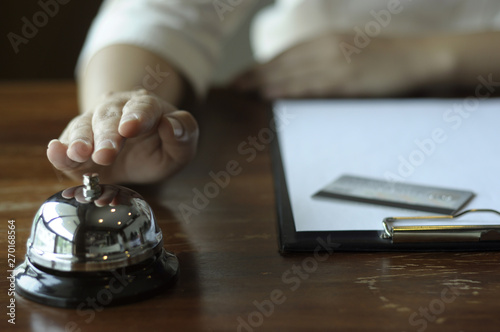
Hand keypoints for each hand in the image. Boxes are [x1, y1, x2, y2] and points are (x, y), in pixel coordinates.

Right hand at [47, 89, 197, 183]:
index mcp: (146, 106)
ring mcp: (93, 123)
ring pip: (84, 126)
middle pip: (109, 117)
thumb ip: (184, 133)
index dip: (137, 117)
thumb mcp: (182, 145)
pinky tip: (55, 151)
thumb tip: (171, 125)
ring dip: (81, 140)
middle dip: (107, 135)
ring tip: (79, 153)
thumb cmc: (162, 146)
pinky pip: (66, 144)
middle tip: (107, 153)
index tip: (131, 128)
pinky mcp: (76, 142)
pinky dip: (60, 149)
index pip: (143, 107)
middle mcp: (116, 109)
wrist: (138, 150)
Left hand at [233, 32, 452, 97]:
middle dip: (254, 75)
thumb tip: (300, 75)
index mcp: (328, 38)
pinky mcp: (347, 79)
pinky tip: (270, 96)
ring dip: (264, 83)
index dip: (261, 65)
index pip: (286, 53)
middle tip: (232, 87)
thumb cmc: (386, 58)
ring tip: (242, 93)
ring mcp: (337, 61)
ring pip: (292, 73)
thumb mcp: (352, 50)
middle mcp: (327, 46)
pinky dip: (288, 90)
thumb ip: (326, 59)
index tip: (242, 76)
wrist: (420, 59)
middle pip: (283, 62)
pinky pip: (310, 86)